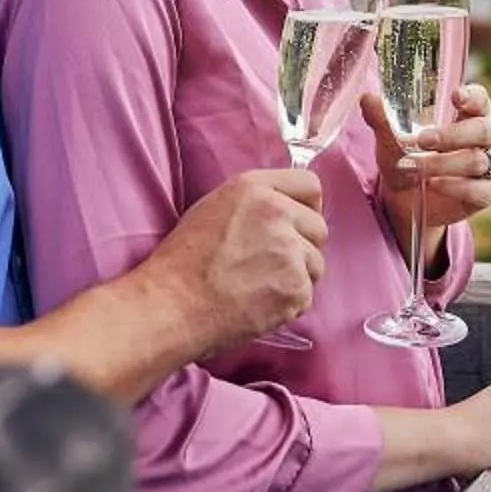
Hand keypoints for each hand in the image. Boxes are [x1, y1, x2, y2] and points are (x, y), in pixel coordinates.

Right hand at [152, 167, 326, 355]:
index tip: (297, 225)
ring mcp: (290, 251)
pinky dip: (287, 305)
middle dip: (302, 247)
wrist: (172, 305)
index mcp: (255, 189)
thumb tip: (286, 209)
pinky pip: (306, 296)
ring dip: (296, 278)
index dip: (306, 207)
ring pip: (315, 265)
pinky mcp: (295, 288)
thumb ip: (255, 202)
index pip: (310, 186)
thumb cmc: (184, 262)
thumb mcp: (213, 208)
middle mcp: (277, 213)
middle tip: (271, 265)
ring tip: (259, 287)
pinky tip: (258, 305)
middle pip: (318, 228)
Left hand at [364, 82, 490, 236]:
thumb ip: (382, 118)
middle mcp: (487, 137)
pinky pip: (480, 190)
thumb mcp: (390, 138)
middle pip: (483, 130)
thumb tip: (367, 98)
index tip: (455, 95)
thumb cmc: (405, 157)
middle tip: (422, 140)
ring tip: (415, 167)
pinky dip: (455, 187)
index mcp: (470, 114)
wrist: (404, 199)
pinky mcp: (487, 192)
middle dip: (452, 135)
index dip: (472, 96)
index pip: (480, 99)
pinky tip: (434, 185)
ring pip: (478, 161)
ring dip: (443, 164)